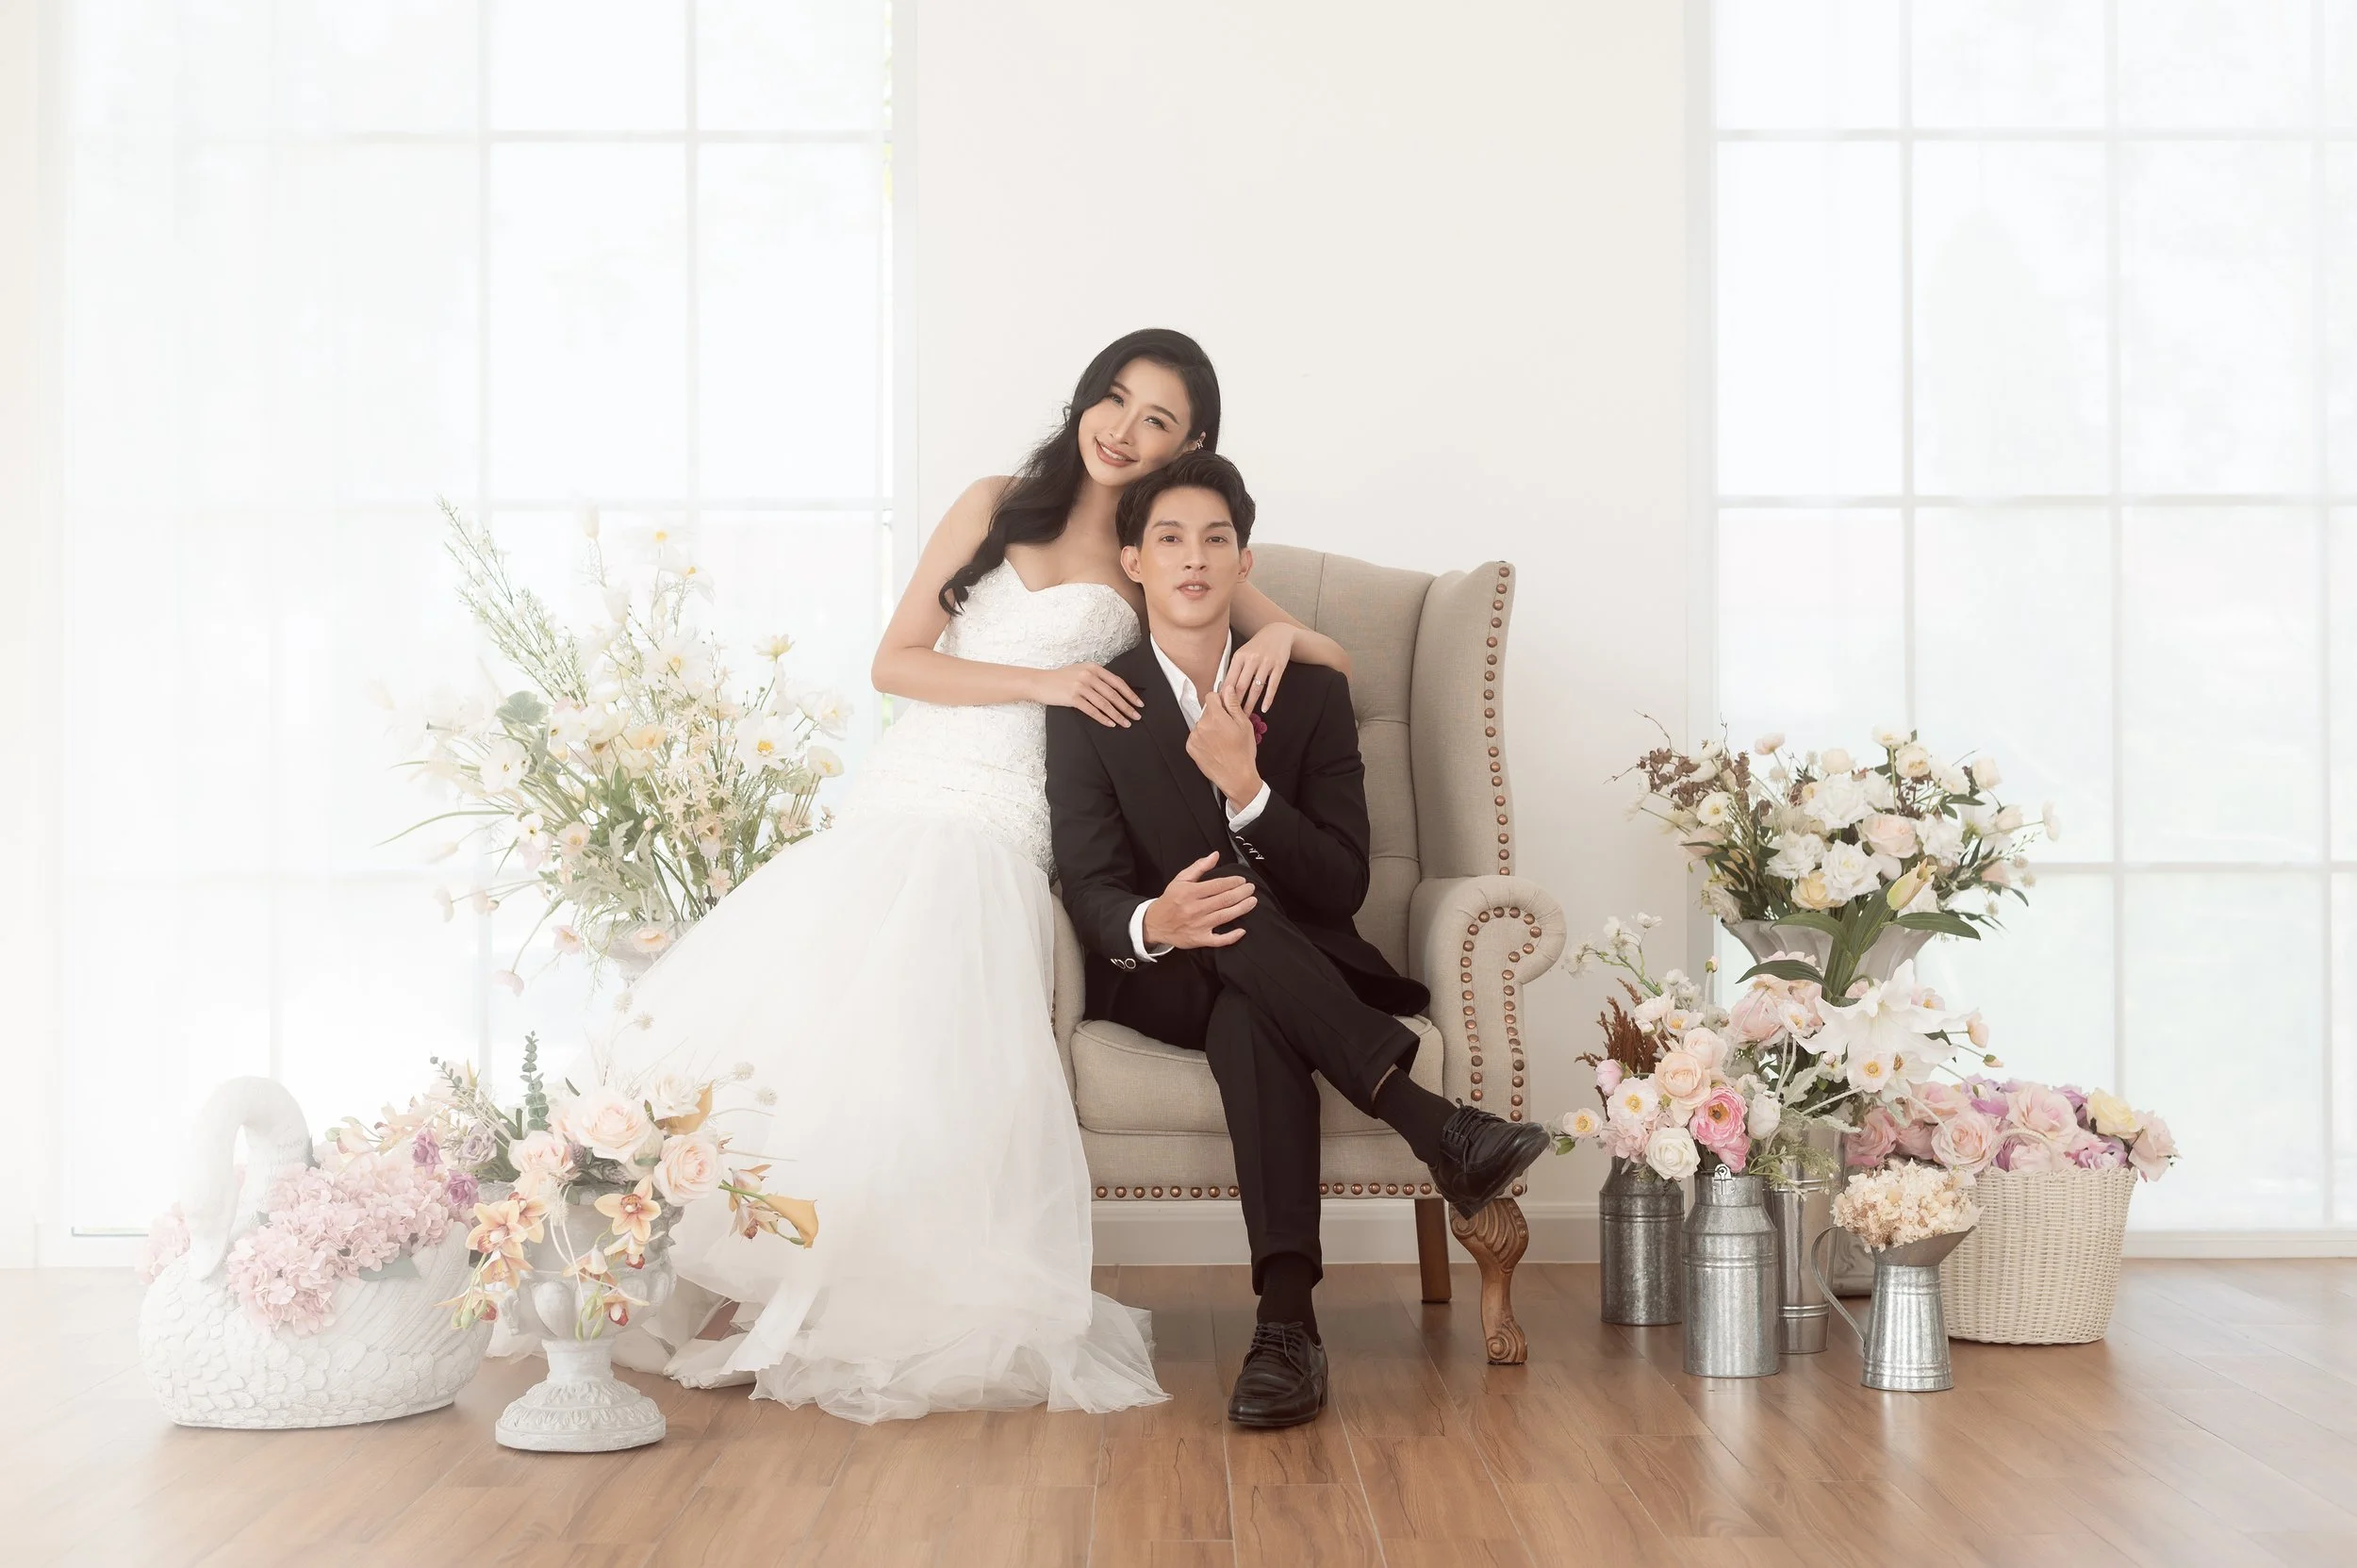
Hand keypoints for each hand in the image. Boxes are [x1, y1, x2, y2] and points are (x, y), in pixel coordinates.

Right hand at [1033, 662, 1142, 726]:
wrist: (1039, 682)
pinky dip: (1103, 718)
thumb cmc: (1060, 678)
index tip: (1139, 703)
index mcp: (1093, 667)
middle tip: (1136, 716)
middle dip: (1127, 706)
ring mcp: (1080, 686)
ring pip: (1104, 703)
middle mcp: (1089, 675)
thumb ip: (1096, 678)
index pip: (1117, 682)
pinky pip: (1092, 710)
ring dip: (1117, 715)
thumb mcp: (1080, 671)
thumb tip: (1115, 691)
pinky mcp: (1072, 697)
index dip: (1130, 694)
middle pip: (1113, 694)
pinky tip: (1111, 724)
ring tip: (1126, 723)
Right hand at [1142, 852, 1256, 949]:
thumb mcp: (1180, 880)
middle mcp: (1194, 909)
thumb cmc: (1170, 900)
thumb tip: (1216, 855)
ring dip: (1241, 908)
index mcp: (1190, 892)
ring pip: (1224, 916)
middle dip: (1241, 893)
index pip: (1217, 885)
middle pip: (1224, 900)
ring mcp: (1198, 925)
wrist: (1155, 923)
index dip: (1233, 882)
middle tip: (1251, 889)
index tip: (1242, 880)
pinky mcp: (1199, 939)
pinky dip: (1231, 936)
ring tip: (1253, 901)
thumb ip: (1199, 867)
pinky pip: (1218, 940)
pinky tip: (1242, 930)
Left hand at [1185, 685, 1261, 811]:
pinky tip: (1214, 747)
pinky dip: (1203, 739)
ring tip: (1222, 741)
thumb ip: (1233, 704)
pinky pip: (1196, 736)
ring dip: (1209, 728)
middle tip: (1227, 730)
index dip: (1220, 701)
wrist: (1236, 777)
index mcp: (1215, 717)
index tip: (1225, 709)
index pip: (1211, 696)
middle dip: (1216, 716)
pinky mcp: (1191, 747)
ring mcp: (1194, 737)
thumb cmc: (1243, 753)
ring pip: (1201, 724)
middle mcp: (1202, 725)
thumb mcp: (1244, 725)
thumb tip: (1228, 689)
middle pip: (1207, 711)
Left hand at [1226, 622, 1296, 713]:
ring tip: (1245, 716)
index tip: (1220, 708)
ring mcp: (1266, 662)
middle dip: (1235, 704)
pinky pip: (1273, 686)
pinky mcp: (1279, 666)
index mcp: (1240, 656)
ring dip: (1250, 704)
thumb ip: (1235, 669)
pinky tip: (1264, 708)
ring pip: (1256, 688)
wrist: (1278, 633)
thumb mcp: (1243, 653)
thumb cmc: (1257, 646)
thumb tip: (1224, 689)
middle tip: (1230, 717)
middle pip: (1241, 686)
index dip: (1225, 695)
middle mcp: (1252, 659)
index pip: (1230, 680)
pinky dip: (1268, 699)